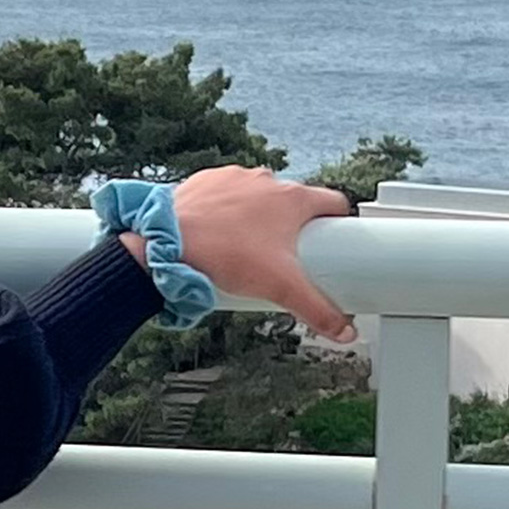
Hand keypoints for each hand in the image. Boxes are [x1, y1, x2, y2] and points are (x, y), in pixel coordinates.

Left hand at [166, 166, 357, 342]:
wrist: (165, 242)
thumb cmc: (222, 255)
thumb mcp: (280, 287)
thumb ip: (317, 310)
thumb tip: (344, 330)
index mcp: (292, 198)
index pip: (334, 203)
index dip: (340, 224)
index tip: (336, 242)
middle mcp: (265, 180)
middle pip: (295, 202)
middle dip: (295, 228)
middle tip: (288, 258)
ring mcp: (234, 178)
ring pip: (259, 198)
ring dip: (260, 219)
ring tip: (251, 251)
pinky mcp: (206, 182)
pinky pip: (226, 196)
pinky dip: (228, 212)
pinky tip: (222, 236)